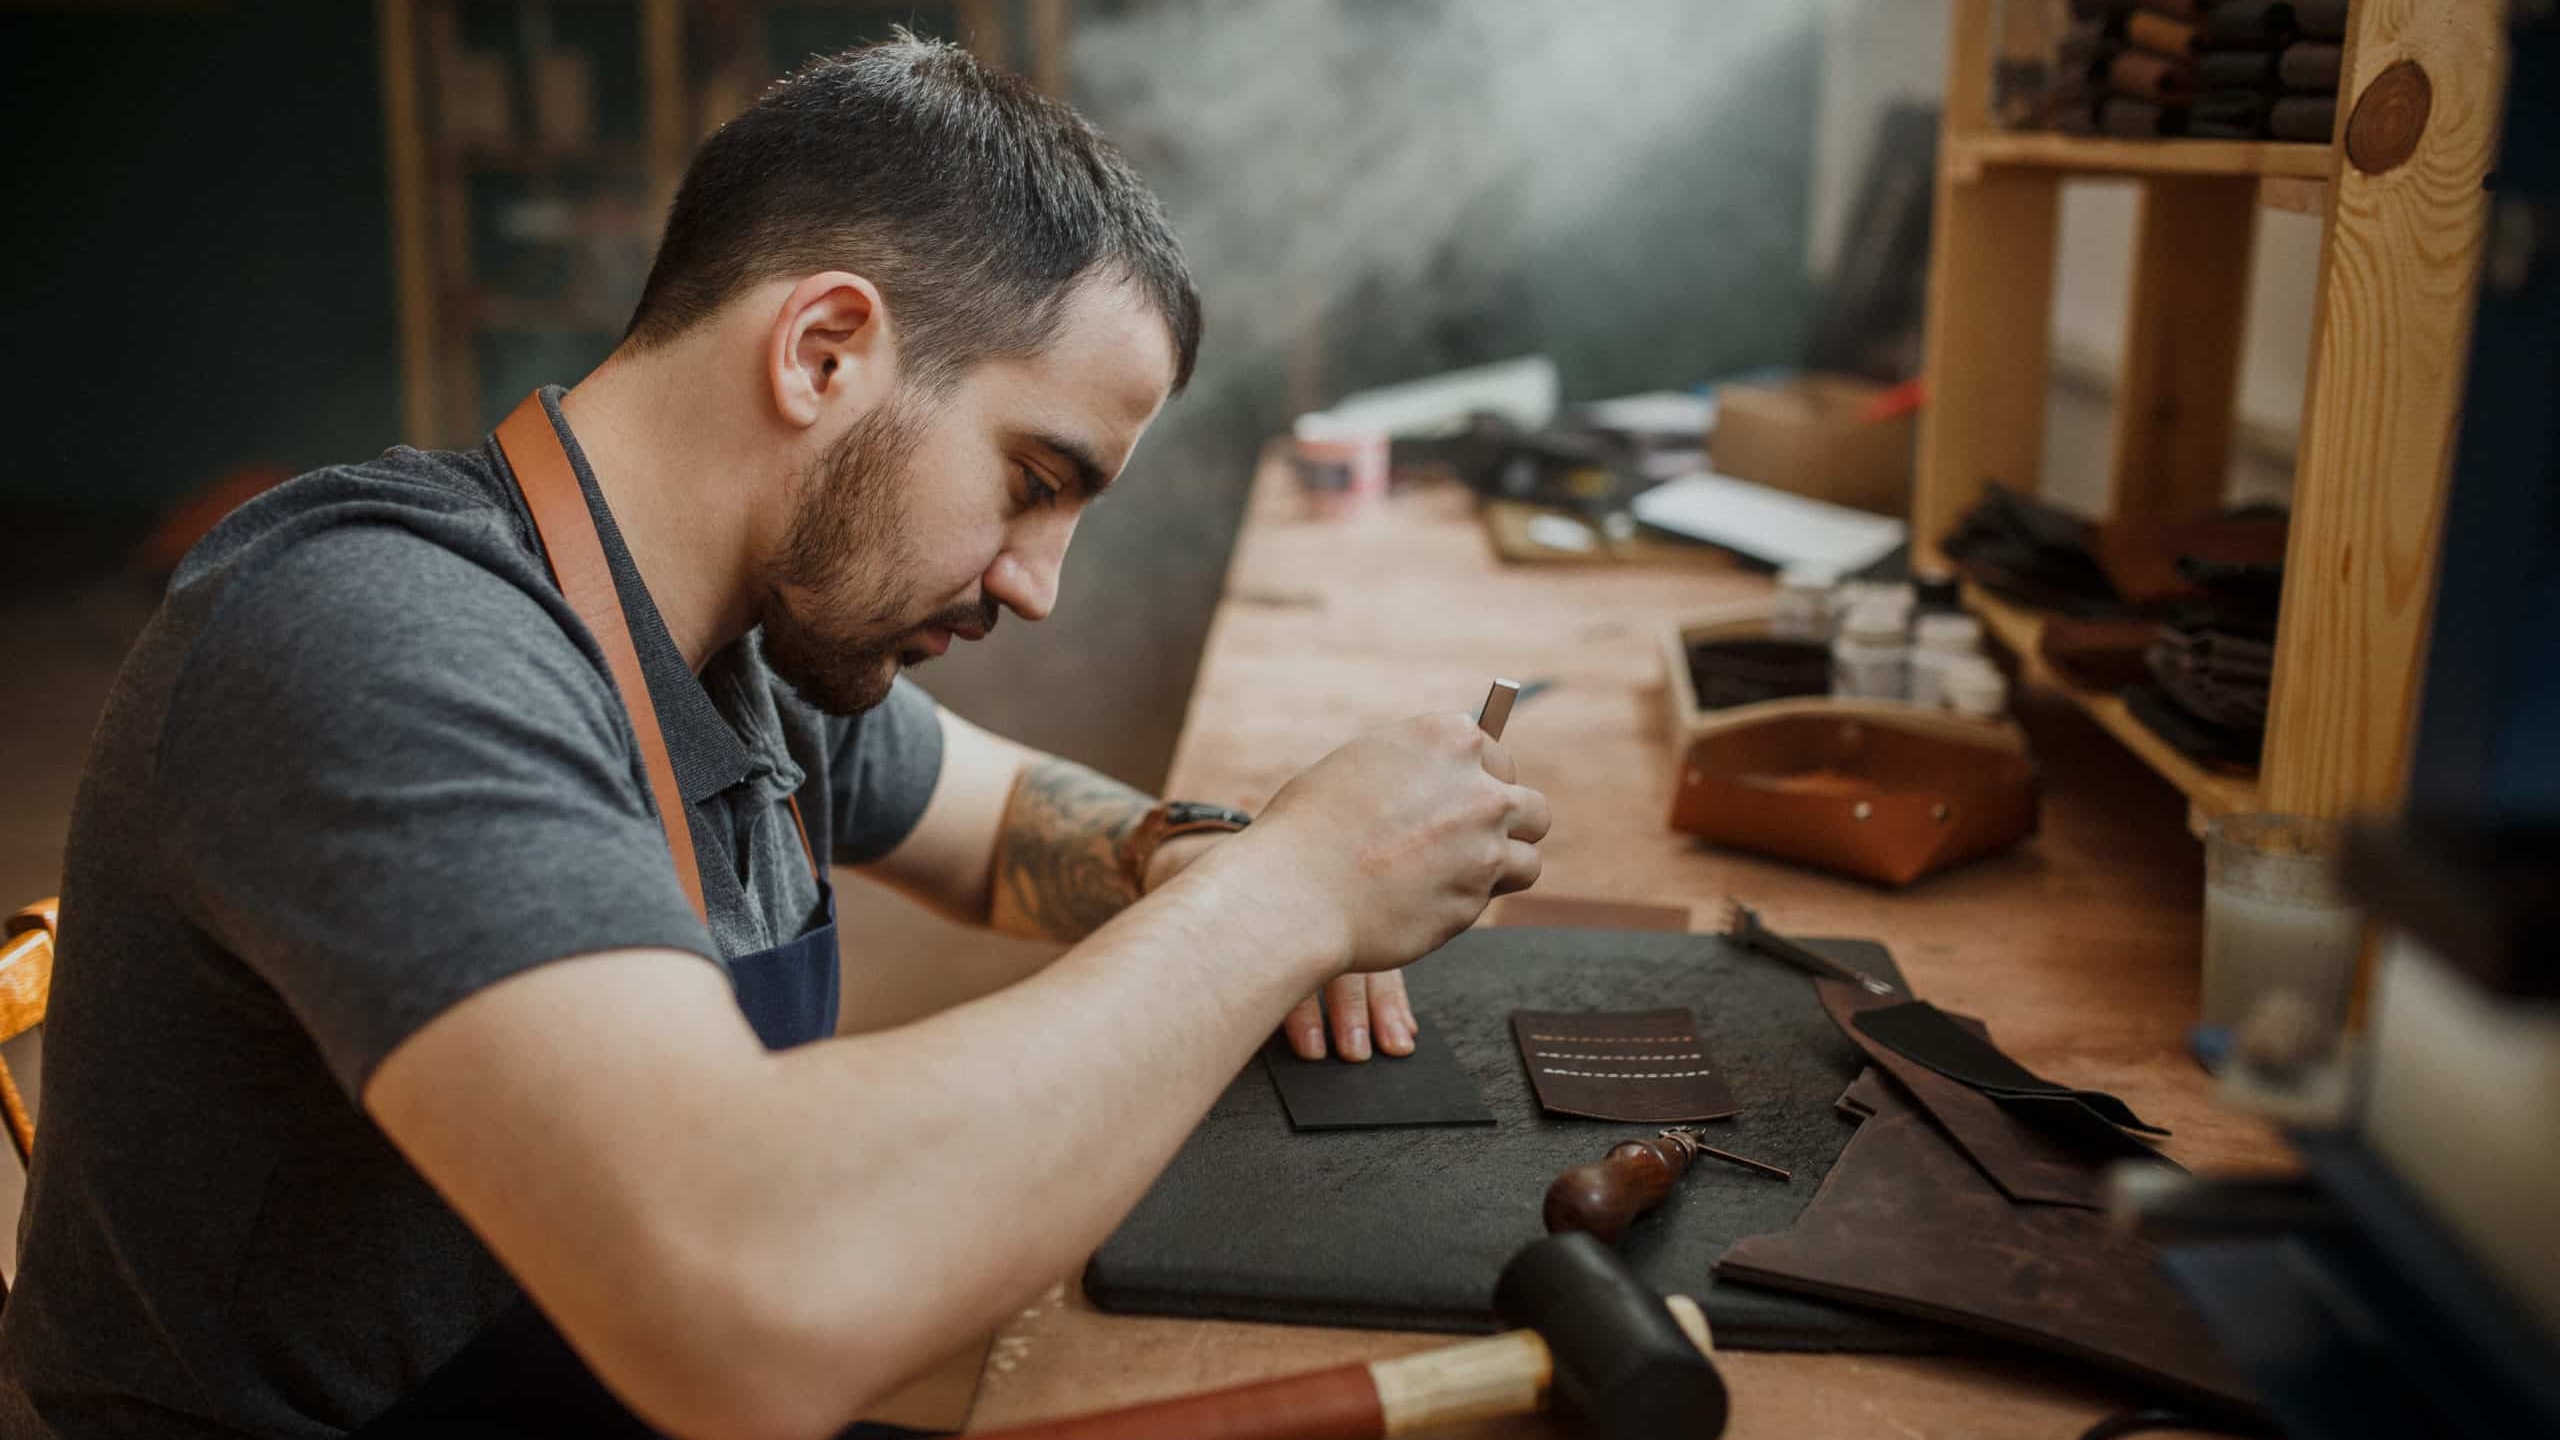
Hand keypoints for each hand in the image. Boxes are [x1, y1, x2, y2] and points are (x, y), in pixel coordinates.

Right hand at [1236, 712, 1548, 1050]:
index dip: (1480, 780)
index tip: (1467, 795)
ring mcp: (1484, 843)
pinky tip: (1432, 901)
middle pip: (1529, 806)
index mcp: (1446, 738)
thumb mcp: (1362, 767)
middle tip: (1474, 841)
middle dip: (1507, 825)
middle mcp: (1478, 786)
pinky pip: (1491, 898)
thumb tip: (1441, 785)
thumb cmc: (1309, 829)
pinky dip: (1470, 902)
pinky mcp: (1478, 897)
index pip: (1493, 754)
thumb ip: (1414, 771)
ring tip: (1461, 877)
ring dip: (1502, 868)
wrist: (1295, 890)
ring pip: (1528, 856)